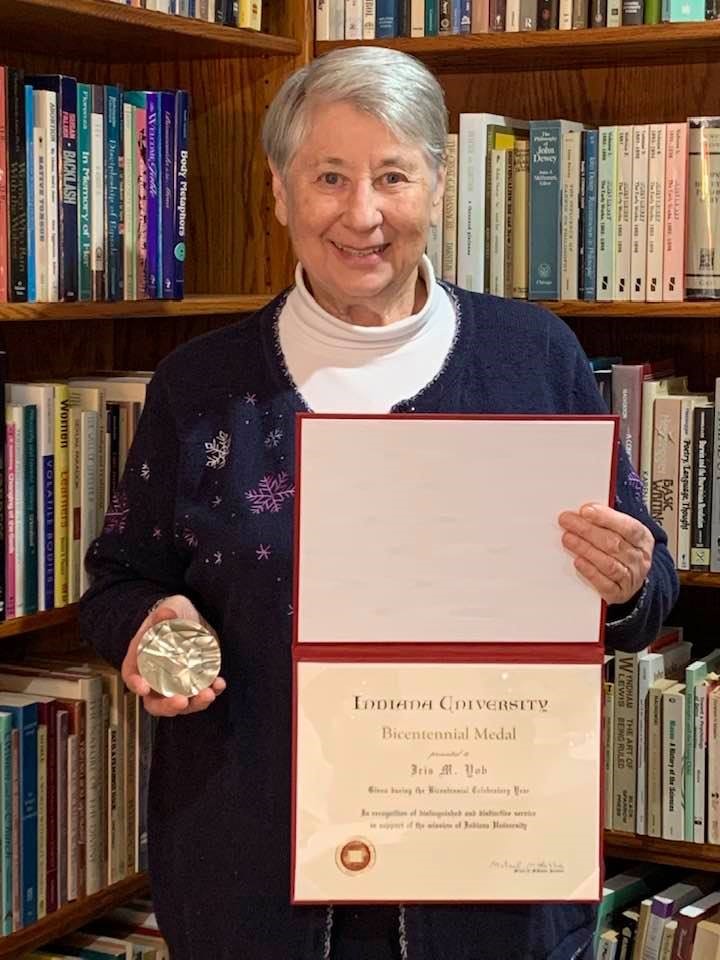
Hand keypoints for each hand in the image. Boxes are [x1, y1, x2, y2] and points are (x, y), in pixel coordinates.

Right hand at [122, 594, 226, 717]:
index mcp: (139, 664)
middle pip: (156, 703)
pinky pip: (202, 693)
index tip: (143, 688)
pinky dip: (212, 691)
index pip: (132, 677)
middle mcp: (155, 681)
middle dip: (169, 706)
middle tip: (181, 701)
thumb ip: (162, 615)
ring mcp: (176, 686)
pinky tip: (219, 684)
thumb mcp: (163, 614)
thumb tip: (166, 613)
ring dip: (196, 703)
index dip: (136, 684)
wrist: (185, 621)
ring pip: (182, 704)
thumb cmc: (166, 622)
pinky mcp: (195, 683)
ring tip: (207, 694)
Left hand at [558, 503, 653, 605]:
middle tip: (567, 522)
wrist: (631, 581)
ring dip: (585, 549)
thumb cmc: (623, 551)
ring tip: (568, 539)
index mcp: (642, 539)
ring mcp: (630, 577)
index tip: (585, 510)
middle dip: (587, 530)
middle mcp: (639, 559)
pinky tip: (578, 562)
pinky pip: (604, 584)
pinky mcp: (619, 593)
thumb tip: (584, 510)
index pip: (628, 526)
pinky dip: (590, 572)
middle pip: (614, 543)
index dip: (606, 517)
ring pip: (608, 563)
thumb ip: (607, 521)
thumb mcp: (623, 532)